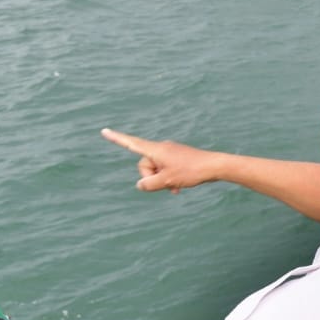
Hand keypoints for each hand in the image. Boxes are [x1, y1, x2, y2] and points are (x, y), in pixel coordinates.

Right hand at [101, 127, 223, 193]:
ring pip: (157, 170)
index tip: (104, 131)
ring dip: (162, 180)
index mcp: (156, 150)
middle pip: (145, 165)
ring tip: (176, 186)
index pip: (131, 143)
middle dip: (152, 177)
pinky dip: (169, 179)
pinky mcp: (178, 158)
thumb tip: (140, 185)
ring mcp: (170, 153)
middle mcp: (161, 148)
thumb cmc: (191, 171)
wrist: (215, 166)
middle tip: (167, 183)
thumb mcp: (167, 181)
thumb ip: (149, 184)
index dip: (116, 139)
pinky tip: (178, 188)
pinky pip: (167, 170)